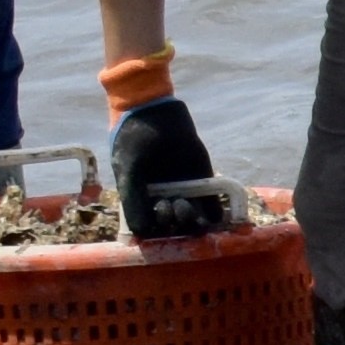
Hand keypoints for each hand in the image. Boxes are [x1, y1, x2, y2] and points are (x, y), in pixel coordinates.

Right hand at [110, 94, 224, 239]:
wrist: (155, 113)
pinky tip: (213, 214)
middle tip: (171, 207)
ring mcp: (184, 192)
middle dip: (174, 224)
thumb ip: (133, 199)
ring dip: (192, 221)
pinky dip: (215, 213)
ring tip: (184, 206)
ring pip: (193, 220)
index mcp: (141, 202)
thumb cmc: (135, 141)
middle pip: (174, 228)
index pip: (150, 230)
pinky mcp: (203, 182)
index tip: (155, 221)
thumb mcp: (129, 169)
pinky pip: (212, 205)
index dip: (155, 231)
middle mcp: (163, 201)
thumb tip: (141, 231)